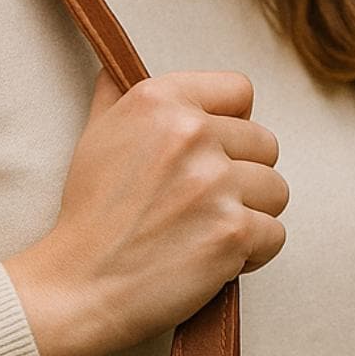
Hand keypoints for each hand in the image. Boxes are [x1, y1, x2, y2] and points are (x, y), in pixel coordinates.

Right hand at [3, 65, 288, 355]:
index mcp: (159, 101)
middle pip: (265, 144)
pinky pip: (274, 235)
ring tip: (206, 233)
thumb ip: (117, 97)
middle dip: (243, 177)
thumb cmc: (89, 218)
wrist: (78, 287)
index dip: (231, 126)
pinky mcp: (232, 232)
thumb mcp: (94, 138)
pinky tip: (212, 260)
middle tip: (202, 206)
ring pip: (276, 191)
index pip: (239, 90)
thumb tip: (119, 68)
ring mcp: (215, 183)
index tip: (210, 154)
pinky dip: (250, 254)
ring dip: (251, 216)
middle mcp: (191, 133)